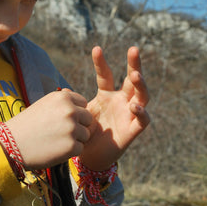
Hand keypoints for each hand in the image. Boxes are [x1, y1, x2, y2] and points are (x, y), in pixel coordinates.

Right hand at [5, 89, 92, 169]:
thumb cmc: (27, 124)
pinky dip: (69, 151)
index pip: (83, 103)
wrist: (10, 144)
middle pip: (88, 119)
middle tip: (59, 132)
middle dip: (78, 126)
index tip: (60, 119)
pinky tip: (54, 149)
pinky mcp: (71, 146)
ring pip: (85, 134)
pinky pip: (80, 148)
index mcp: (63, 97)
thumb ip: (60, 100)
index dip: (75, 112)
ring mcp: (72, 128)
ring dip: (74, 139)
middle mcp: (70, 110)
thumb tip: (70, 92)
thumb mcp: (43, 104)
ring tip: (55, 140)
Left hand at [81, 46, 149, 170]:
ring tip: (136, 75)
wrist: (90, 157)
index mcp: (107, 95)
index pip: (106, 75)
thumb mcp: (79, 114)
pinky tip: (134, 106)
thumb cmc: (85, 133)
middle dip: (134, 64)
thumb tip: (63, 91)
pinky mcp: (133, 130)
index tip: (96, 49)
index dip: (101, 62)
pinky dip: (141, 113)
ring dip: (141, 85)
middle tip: (134, 49)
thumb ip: (74, 103)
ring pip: (142, 96)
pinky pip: (143, 120)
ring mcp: (129, 114)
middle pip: (132, 80)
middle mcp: (121, 101)